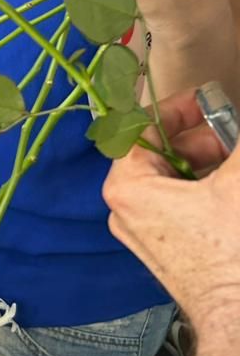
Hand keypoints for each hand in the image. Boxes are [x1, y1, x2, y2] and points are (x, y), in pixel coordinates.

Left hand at [103, 88, 239, 327]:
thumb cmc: (234, 253)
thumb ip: (239, 142)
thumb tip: (238, 129)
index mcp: (127, 187)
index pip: (141, 128)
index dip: (179, 108)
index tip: (211, 101)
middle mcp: (126, 210)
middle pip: (161, 154)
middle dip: (204, 139)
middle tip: (235, 133)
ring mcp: (146, 235)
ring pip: (176, 181)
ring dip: (211, 165)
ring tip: (237, 164)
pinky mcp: (170, 254)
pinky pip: (184, 208)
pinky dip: (209, 193)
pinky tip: (235, 193)